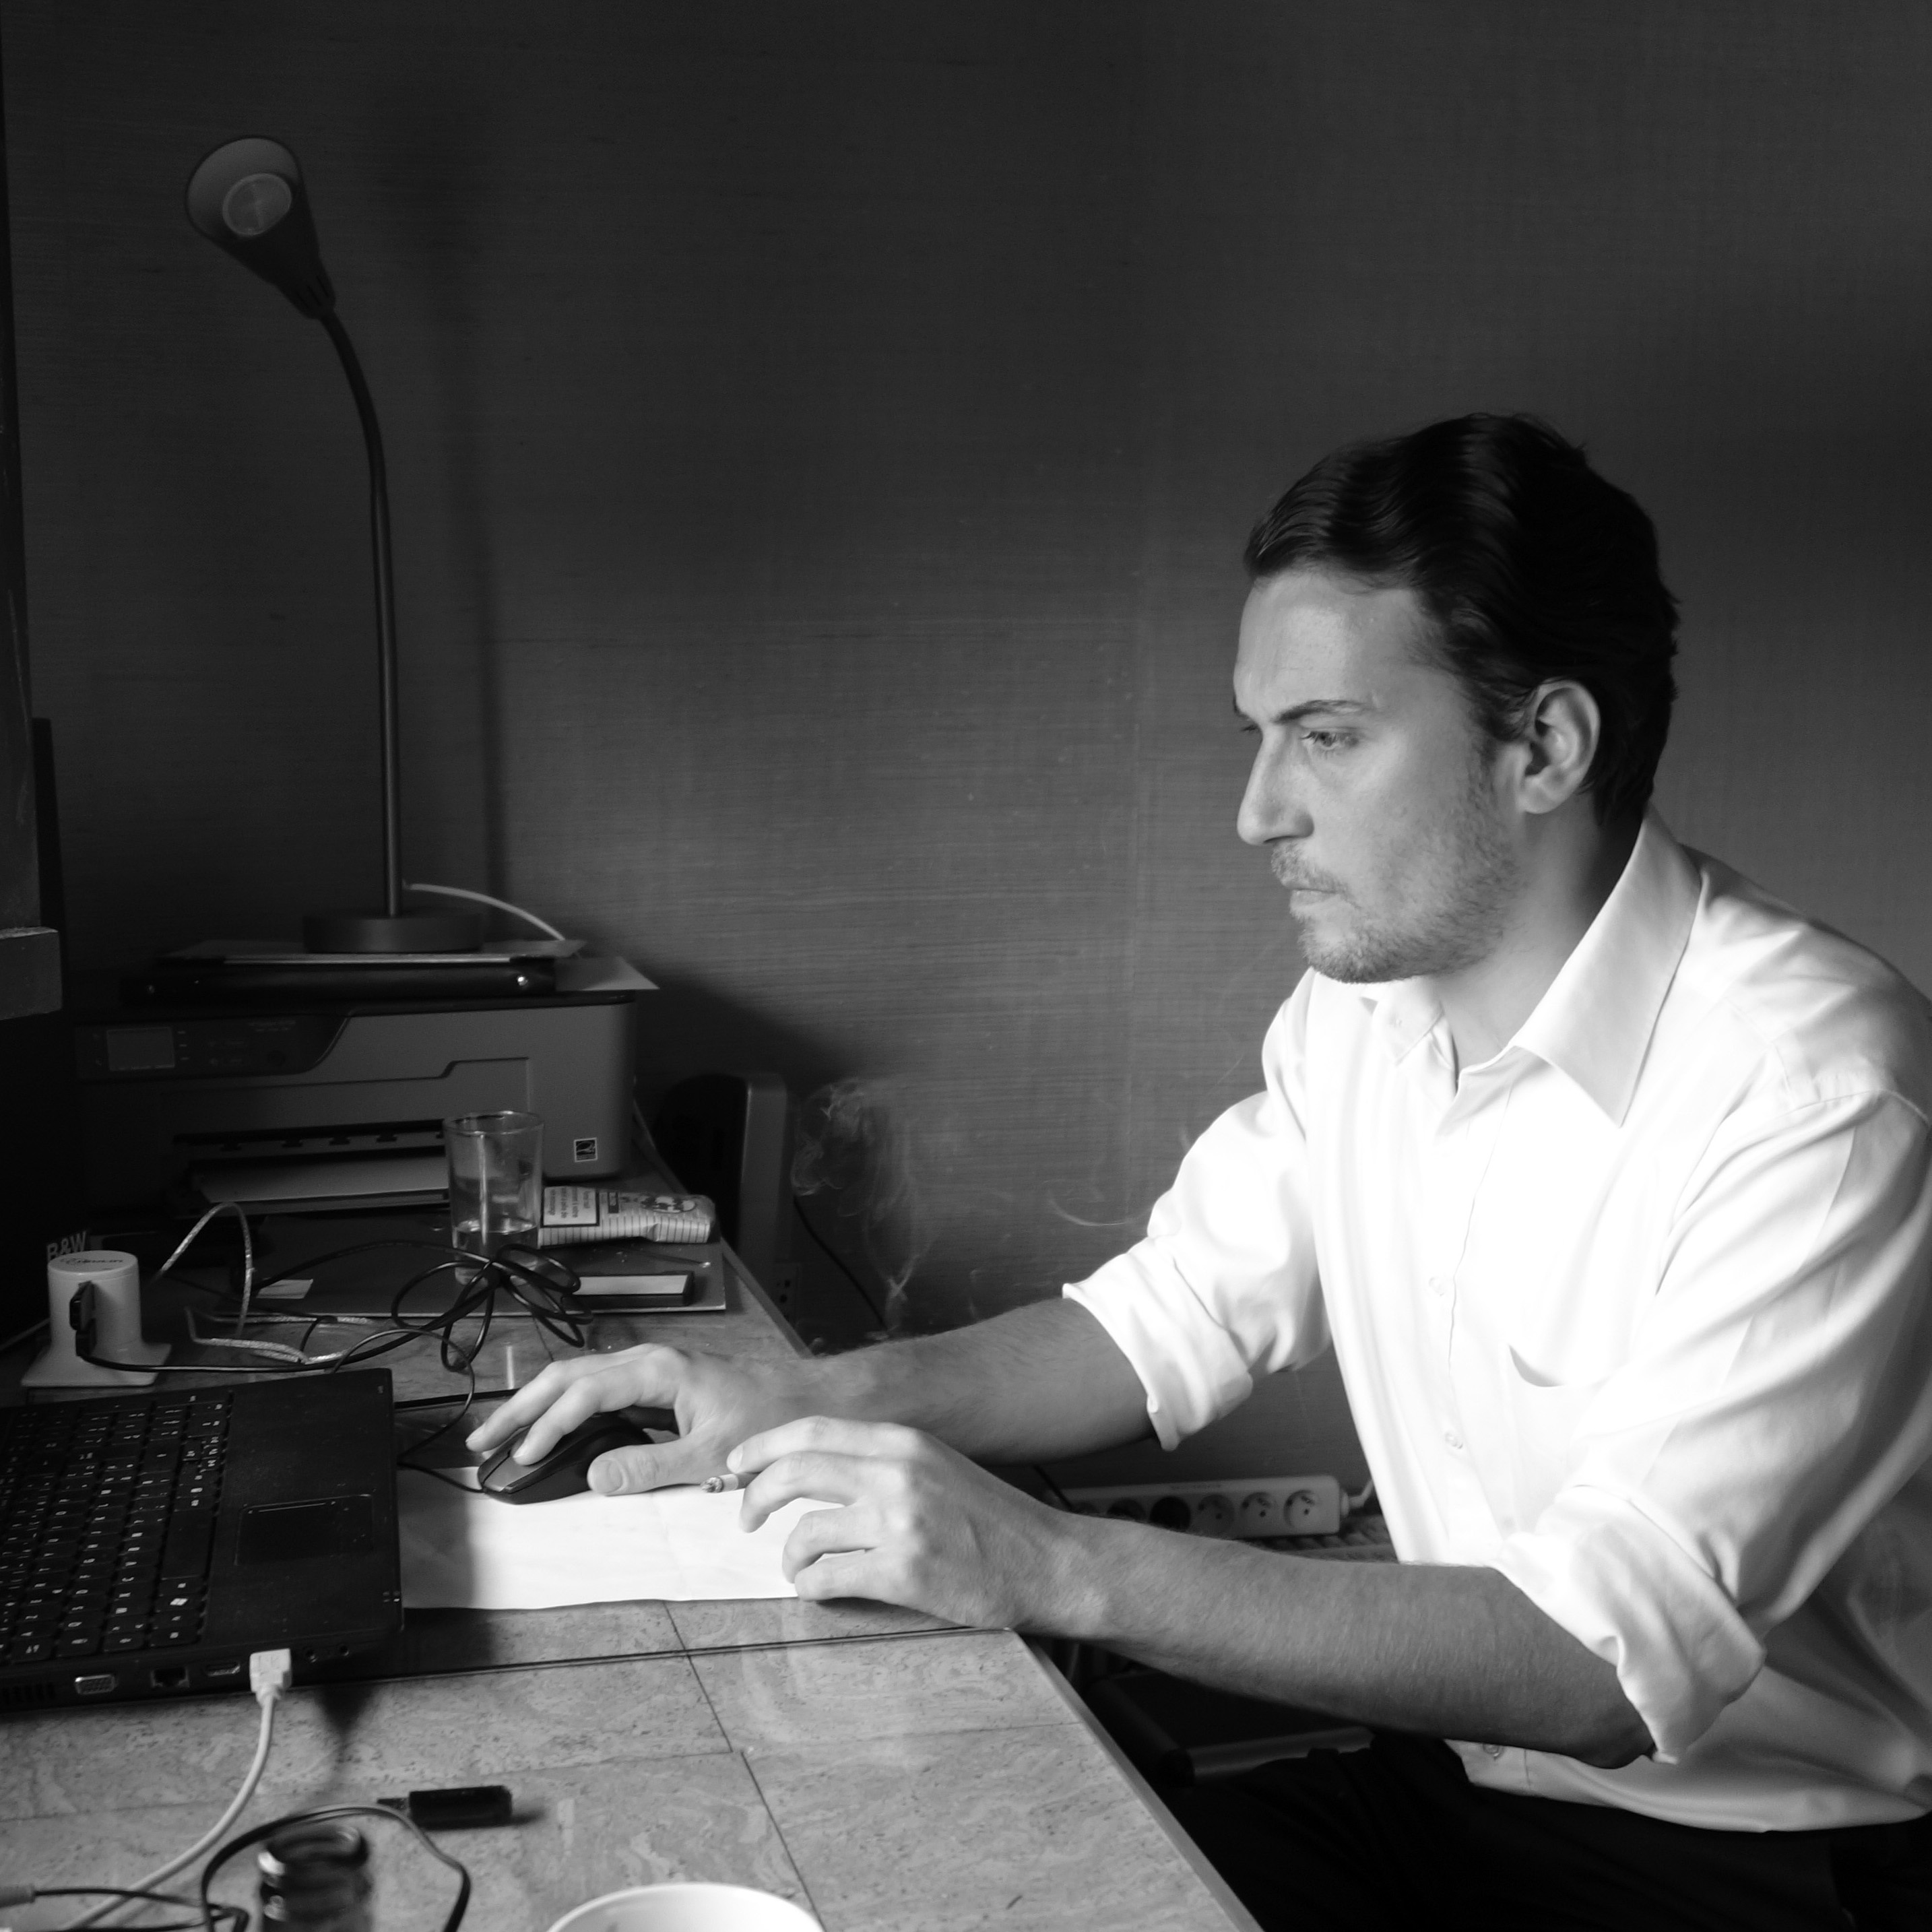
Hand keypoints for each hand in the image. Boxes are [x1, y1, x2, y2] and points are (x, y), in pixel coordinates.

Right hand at [464, 1344, 826, 1493]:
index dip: (549, 1427)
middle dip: (521, 1407)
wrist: (802, 1399)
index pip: (585, 1394)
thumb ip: (652, 1468)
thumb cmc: (765, 1420)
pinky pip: (594, 1388)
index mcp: (658, 1370)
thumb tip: (594, 1476)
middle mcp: (646, 1359)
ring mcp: (647, 1367)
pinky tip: (543, 1427)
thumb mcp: (711, 1455)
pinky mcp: (650, 1381)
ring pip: (575, 1378)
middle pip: (566, 1376)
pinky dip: (561, 1406)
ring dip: (534, 1404)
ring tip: (498, 1434)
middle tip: (481, 1441)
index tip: (523, 1459)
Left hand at [730, 1415, 1090, 1628]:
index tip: (737, 1465)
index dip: (763, 1446)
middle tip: (746, 1519)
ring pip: (806, 1534)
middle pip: (795, 1471)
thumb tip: (814, 1470)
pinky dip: (812, 1588)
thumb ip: (883, 1463)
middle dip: (756, 1495)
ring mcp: (900, 1523)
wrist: (1049, 1561)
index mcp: (903, 1442)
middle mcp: (897, 1473)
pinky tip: (821, 1591)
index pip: (812, 1430)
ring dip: (788, 1557)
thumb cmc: (992, 1520)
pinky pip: (828, 1579)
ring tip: (797, 1569)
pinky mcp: (904, 1573)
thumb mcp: (937, 1466)